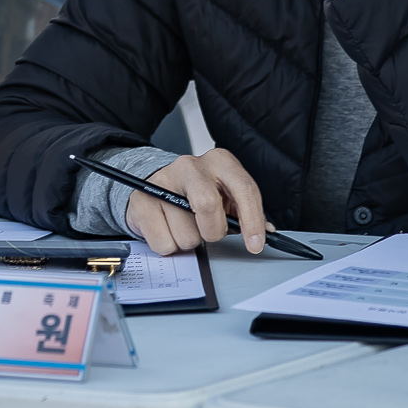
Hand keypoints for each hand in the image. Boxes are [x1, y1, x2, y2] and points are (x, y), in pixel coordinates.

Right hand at [123, 148, 271, 255]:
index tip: (255, 245)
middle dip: (213, 231)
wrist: (157, 187)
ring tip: (185, 226)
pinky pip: (164, 243)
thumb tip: (265, 232)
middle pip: (208, 205)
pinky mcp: (142, 201)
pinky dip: (170, 246)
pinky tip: (169, 229)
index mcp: (220, 162)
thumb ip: (244, 212)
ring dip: (189, 241)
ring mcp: (163, 181)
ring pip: (186, 234)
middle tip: (210, 233)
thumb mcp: (225, 195)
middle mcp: (191, 166)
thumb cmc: (197, 193)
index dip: (252, 221)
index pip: (243, 189)